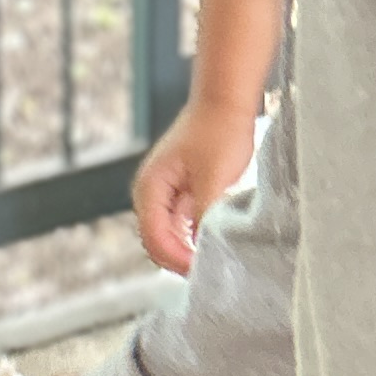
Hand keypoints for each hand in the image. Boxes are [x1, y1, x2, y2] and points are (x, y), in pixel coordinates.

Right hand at [130, 87, 259, 275]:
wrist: (225, 101)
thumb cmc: (219, 133)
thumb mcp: (214, 179)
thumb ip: (204, 216)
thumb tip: (202, 249)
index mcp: (150, 188)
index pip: (155, 238)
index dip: (178, 259)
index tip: (203, 271)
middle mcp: (150, 193)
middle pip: (157, 241)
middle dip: (180, 260)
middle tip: (210, 274)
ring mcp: (164, 194)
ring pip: (168, 236)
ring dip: (186, 251)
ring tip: (213, 262)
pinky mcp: (180, 193)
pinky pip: (181, 225)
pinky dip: (193, 238)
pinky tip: (213, 245)